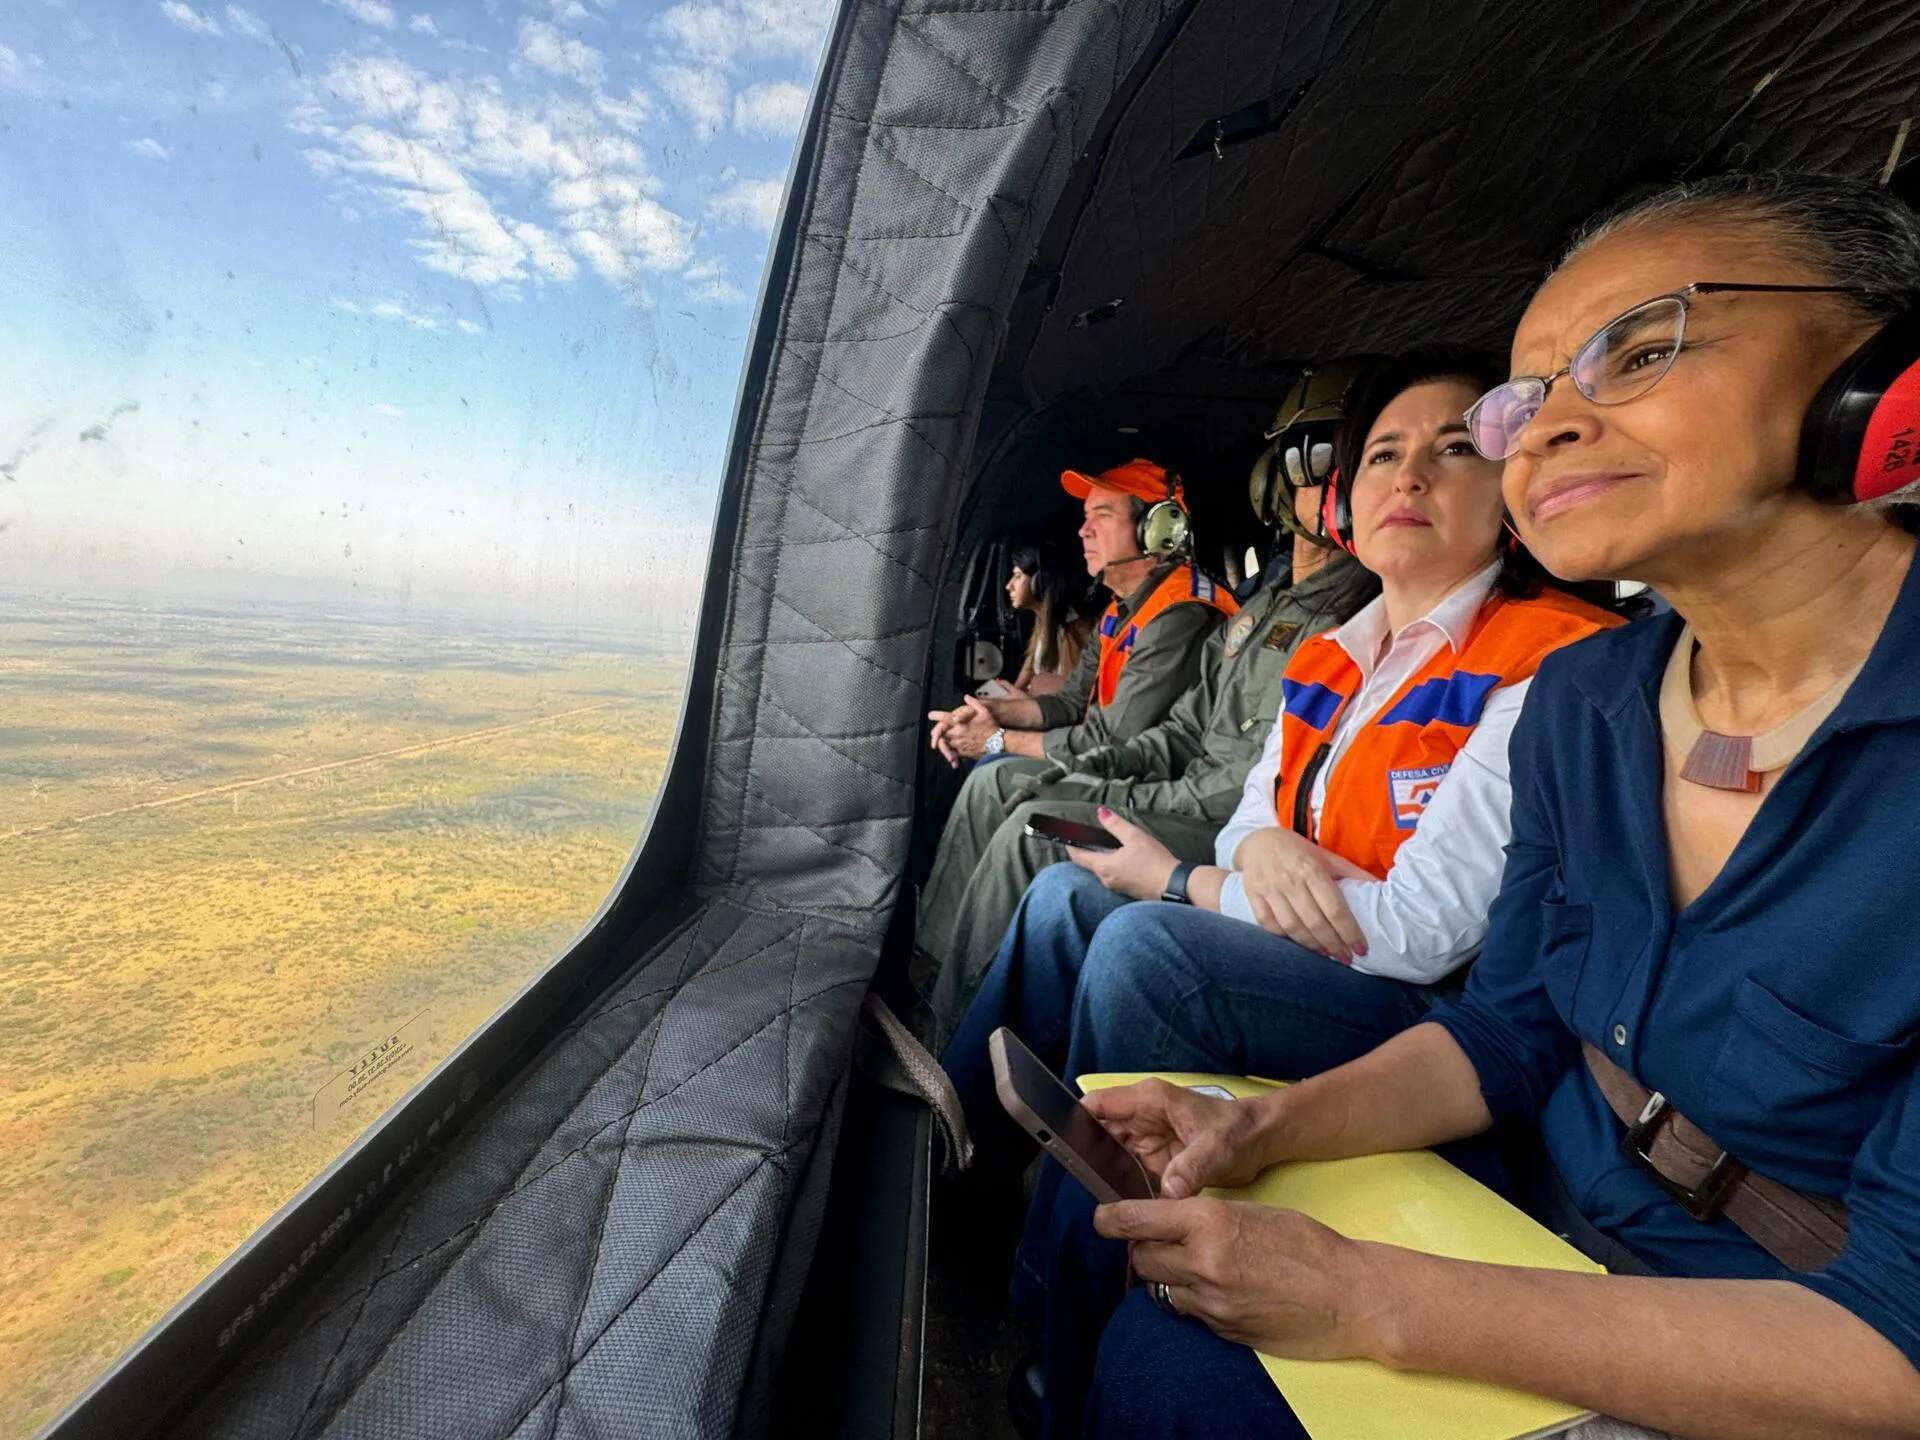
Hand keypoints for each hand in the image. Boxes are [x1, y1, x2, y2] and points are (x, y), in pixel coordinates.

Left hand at [925, 695, 1000, 765]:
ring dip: (943, 742)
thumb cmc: (991, 727)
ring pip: (945, 744)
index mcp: (961, 724)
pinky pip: (952, 753)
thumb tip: (967, 697)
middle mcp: (957, 734)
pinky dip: (950, 753)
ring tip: (941, 742)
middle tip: (934, 734)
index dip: (937, 716)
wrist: (997, 743)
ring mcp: (959, 744)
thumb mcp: (984, 712)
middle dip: (936, 734)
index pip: (945, 719)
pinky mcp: (963, 753)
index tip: (930, 715)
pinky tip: (951, 754)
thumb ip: (974, 703)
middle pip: (941, 734)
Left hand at [1065, 807, 1176, 899]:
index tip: (1066, 838)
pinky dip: (1112, 867)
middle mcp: (1105, 879)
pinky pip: (1113, 877)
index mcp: (1103, 866)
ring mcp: (1116, 887)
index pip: (1078, 856)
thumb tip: (1100, 812)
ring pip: (1101, 871)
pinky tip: (1122, 861)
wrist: (1173, 886)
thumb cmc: (1154, 861)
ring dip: (1100, 860)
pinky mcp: (1127, 891)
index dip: (1070, 846)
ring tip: (1106, 847)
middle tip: (1087, 840)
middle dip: (1086, 852)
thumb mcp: (1134, 837)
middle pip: (1088, 865)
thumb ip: (1115, 824)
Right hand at [1082, 1077, 1274, 1198]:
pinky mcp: (1156, 1163)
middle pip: (1100, 1136)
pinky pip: (1131, 1177)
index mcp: (1149, 1101)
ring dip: (1109, 1178)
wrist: (1262, 1141)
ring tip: (1106, 1202)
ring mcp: (1148, 1142)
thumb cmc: (1239, 1130)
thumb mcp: (1216, 1148)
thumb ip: (1190, 1169)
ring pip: (1113, 1159)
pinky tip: (1128, 1207)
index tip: (1066, 1148)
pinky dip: (1128, 1190)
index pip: (1099, 1105)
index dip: (1077, 1122)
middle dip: (1092, 1159)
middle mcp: (1142, 1119)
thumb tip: (1168, 1195)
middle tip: (1088, 1187)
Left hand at [1095, 1196, 1379, 1360]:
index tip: (1102, 1217)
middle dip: (1141, 1247)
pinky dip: (1192, 1298)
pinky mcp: (1221, 1330)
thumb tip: (1171, 1221)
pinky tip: (1218, 1289)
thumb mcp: (1253, 1212)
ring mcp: (1210, 1301)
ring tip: (1194, 1264)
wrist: (1350, 1296)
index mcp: (1209, 1220)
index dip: (1110, 1218)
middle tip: (1157, 1239)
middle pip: (1139, 1257)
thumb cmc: (1309, 1244)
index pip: (1135, 1220)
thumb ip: (1206, 1218)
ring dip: (1166, 1275)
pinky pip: (1188, 1311)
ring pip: (1159, 1287)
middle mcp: (1201, 1262)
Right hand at [1234, 827, 1368, 961]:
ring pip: (1292, 927)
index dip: (1349, 932)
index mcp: (1312, 869)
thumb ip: (1351, 873)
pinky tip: (1298, 943)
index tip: (1361, 948)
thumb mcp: (1326, 856)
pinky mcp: (1253, 896)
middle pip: (1315, 922)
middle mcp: (1290, 880)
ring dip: (1312, 946)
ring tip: (1327, 954)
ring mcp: (1269, 889)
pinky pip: (1269, 924)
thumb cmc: (1298, 851)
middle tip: (1346, 958)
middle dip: (1334, 944)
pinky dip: (1284, 937)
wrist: (1259, 841)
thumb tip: (1380, 887)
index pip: (1335, 909)